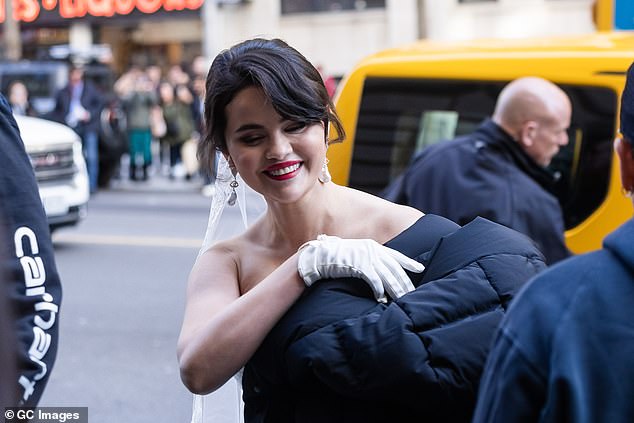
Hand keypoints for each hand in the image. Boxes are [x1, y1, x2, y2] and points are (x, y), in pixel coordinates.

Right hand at [297, 235, 423, 302]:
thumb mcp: (355, 254)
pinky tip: (382, 299)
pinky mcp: (359, 266)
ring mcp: (367, 257)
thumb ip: (367, 259)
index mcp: (373, 246)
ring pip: (388, 276)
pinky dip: (379, 291)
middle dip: (405, 282)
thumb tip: (377, 270)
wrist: (320, 255)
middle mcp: (373, 250)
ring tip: (403, 299)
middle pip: (395, 269)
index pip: (396, 256)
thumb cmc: (335, 256)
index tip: (421, 268)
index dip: (409, 262)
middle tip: (414, 293)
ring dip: (395, 289)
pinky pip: (374, 281)